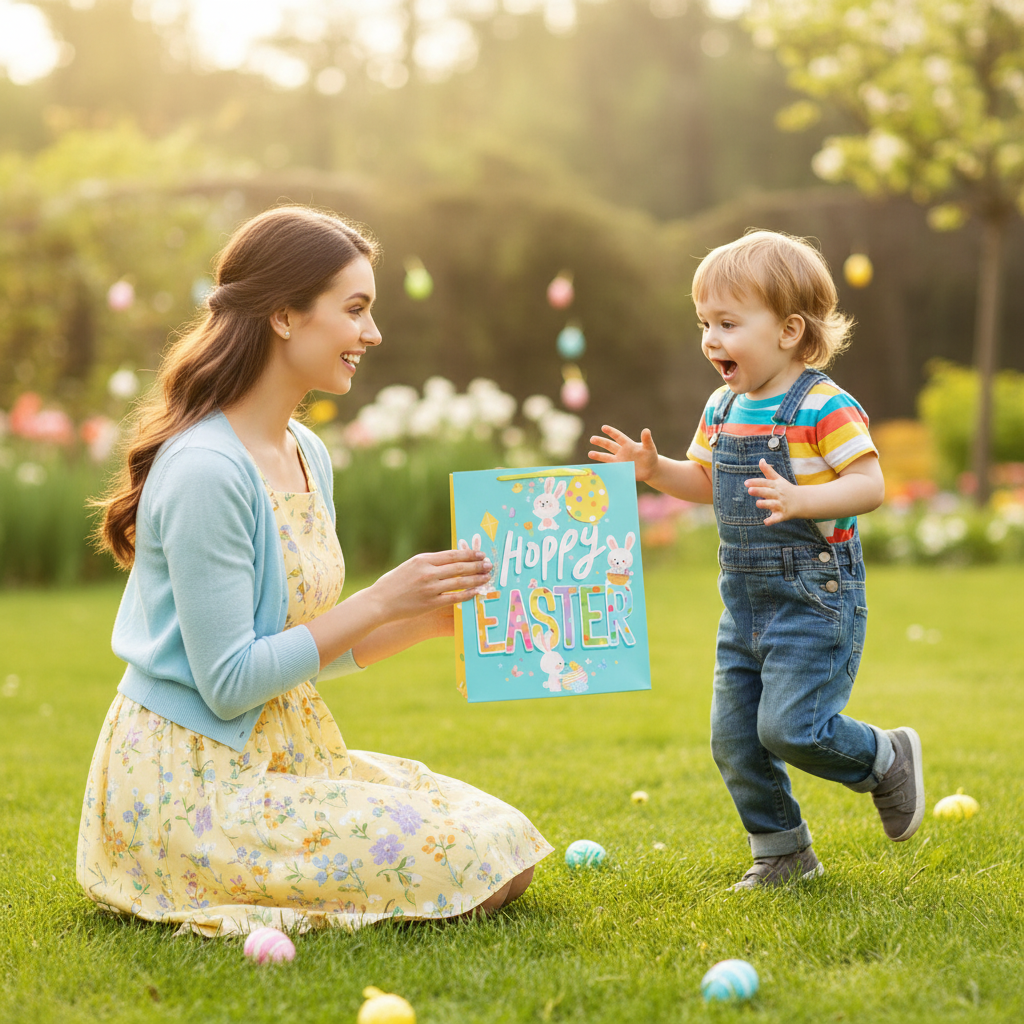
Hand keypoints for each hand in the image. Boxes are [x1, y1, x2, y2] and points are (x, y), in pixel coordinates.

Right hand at [368, 549, 491, 620]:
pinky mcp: (430, 603)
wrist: (379, 602)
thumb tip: (449, 560)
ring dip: (476, 579)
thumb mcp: (410, 566)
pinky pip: (454, 598)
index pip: (452, 555)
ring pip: (460, 582)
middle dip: (477, 565)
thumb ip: (428, 563)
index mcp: (423, 560)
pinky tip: (476, 592)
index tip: (480, 554)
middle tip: (489, 565)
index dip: (469, 554)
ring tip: (487, 578)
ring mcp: (430, 588)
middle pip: (459, 567)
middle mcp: (428, 572)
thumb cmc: (393, 584)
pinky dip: (467, 595)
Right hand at [589, 425, 658, 481]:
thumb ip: (647, 440)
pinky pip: (611, 469)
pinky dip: (605, 469)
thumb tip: (646, 430)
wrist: (651, 469)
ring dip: (599, 456)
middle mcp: (621, 452)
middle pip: (609, 445)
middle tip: (592, 439)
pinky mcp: (620, 470)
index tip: (603, 427)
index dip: (611, 432)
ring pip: (607, 457)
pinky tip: (597, 469)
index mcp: (628, 445)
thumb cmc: (650, 456)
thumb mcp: (650, 448)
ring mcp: (619, 461)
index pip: (618, 437)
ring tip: (590, 453)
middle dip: (601, 442)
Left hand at [744, 458, 802, 525]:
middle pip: (767, 492)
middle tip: (749, 490)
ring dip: (765, 504)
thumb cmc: (786, 489)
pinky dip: (772, 520)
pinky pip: (777, 518)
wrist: (803, 501)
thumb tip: (761, 460)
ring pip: (772, 505)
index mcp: (776, 485)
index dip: (756, 482)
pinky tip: (766, 522)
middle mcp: (778, 495)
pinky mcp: (783, 515)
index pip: (765, 483)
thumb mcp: (778, 479)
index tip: (746, 483)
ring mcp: (781, 505)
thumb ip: (768, 471)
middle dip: (759, 491)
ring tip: (758, 503)